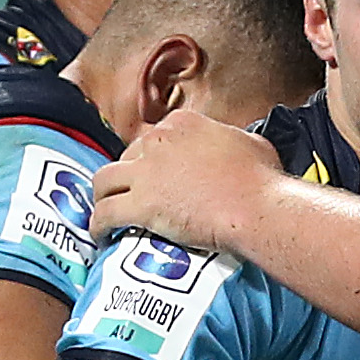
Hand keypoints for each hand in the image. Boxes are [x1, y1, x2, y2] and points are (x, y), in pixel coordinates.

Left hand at [86, 110, 279, 249]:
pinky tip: (100, 235)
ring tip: (106, 211)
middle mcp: (158, 141)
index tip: (157, 174)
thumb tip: (236, 148)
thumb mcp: (251, 144)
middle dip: (129, 177)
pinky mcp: (140, 204)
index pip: (154, 138)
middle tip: (135, 196)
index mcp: (182, 123)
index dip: (153, 158)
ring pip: (103, 181)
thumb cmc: (261, 180)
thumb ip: (233, 140)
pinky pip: (104, 214)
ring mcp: (146, 172)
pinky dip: (97, 225)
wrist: (255, 208)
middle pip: (127, 157)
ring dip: (102, 196)